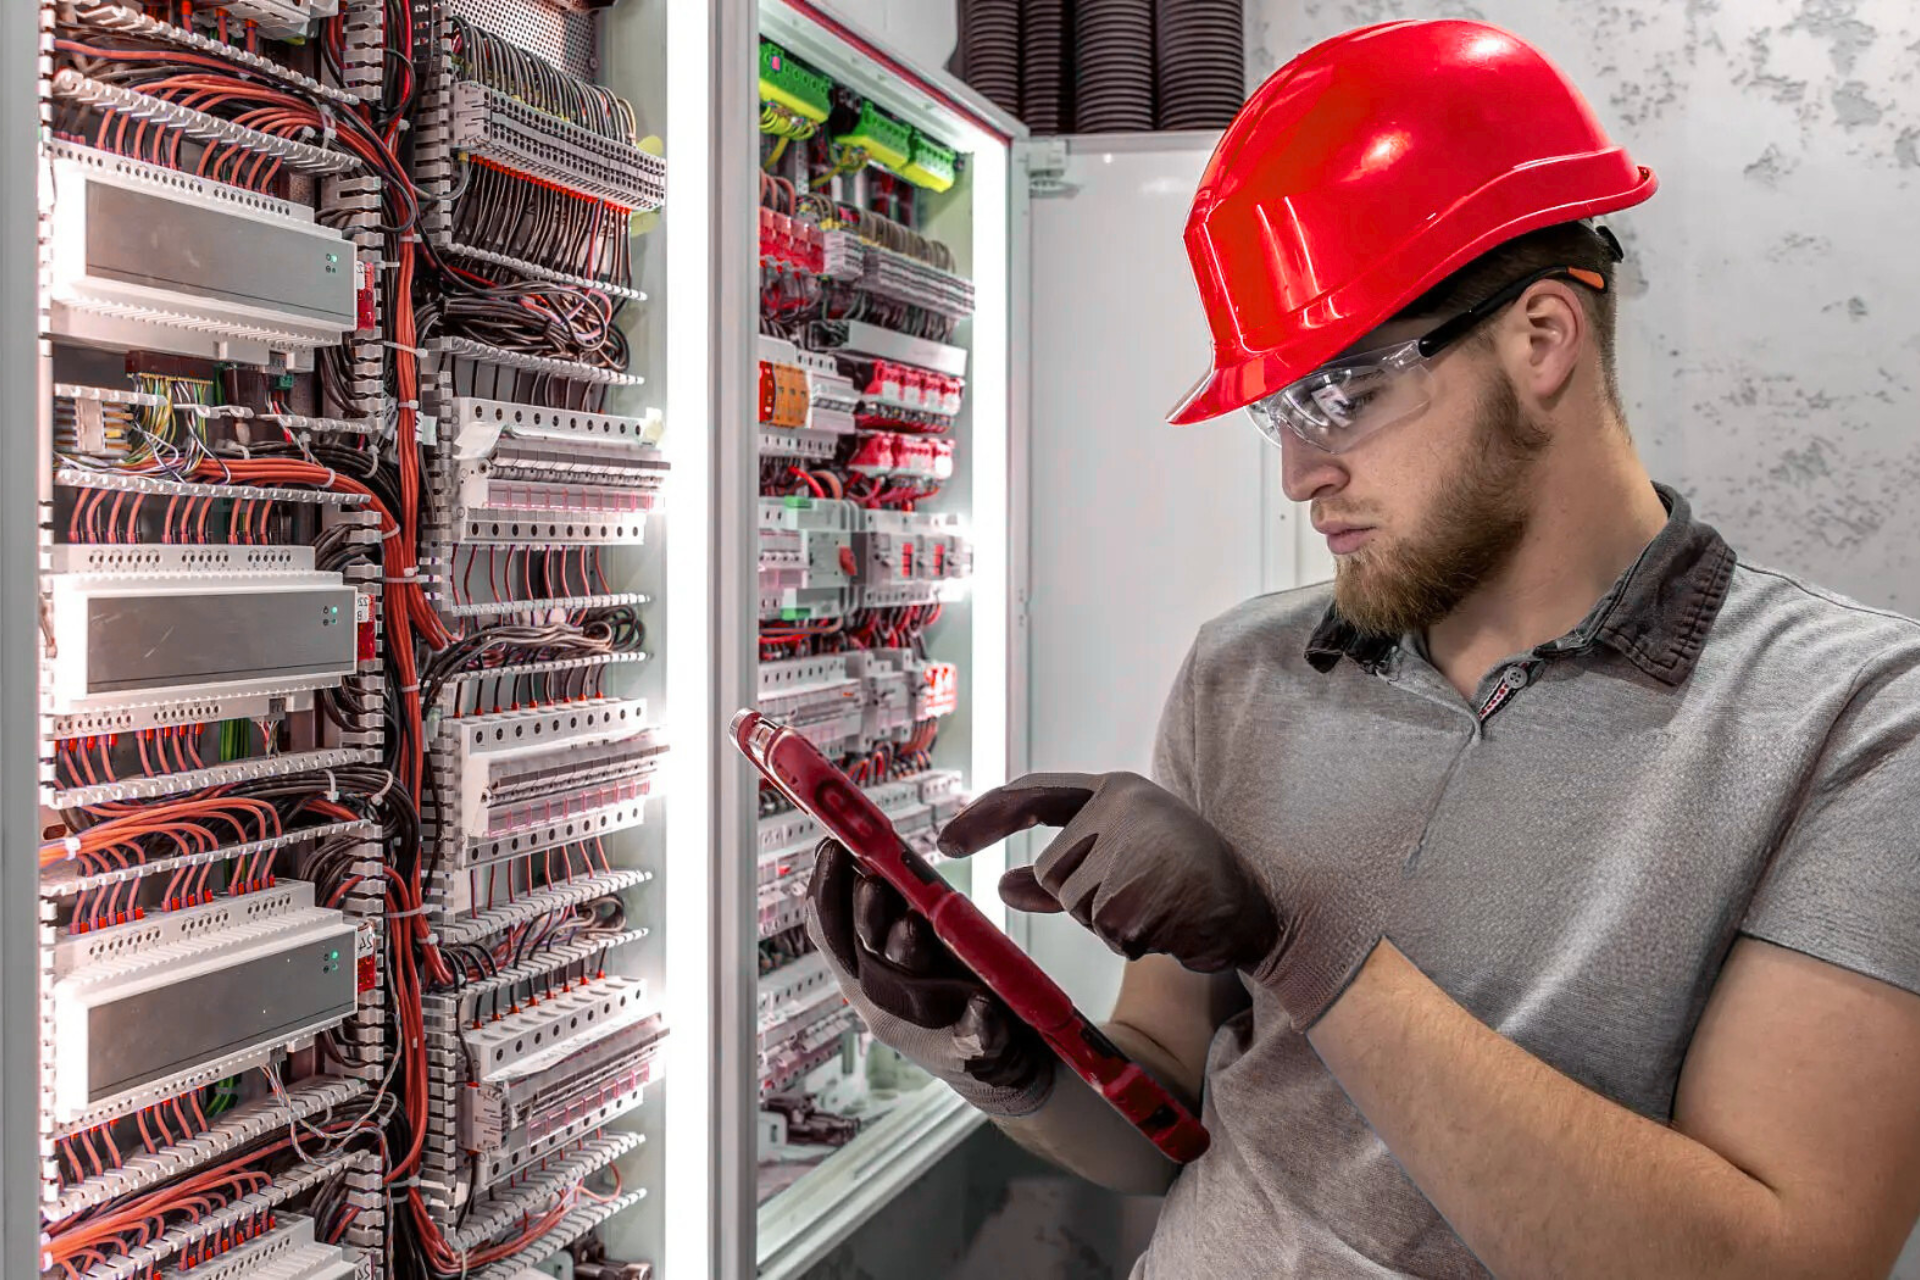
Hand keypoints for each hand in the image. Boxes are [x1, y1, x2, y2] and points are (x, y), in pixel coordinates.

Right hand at [804, 839, 1055, 1115]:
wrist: (995, 1059)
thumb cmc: (947, 990)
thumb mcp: (906, 946)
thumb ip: (888, 908)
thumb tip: (867, 855)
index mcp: (864, 975)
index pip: (831, 932)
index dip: (827, 891)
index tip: (832, 849)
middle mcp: (884, 1002)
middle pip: (864, 957)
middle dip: (866, 918)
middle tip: (874, 883)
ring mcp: (925, 1028)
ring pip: (907, 989)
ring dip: (906, 954)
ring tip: (913, 925)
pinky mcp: (972, 1047)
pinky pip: (974, 1035)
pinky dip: (978, 1022)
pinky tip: (984, 1007)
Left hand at [937, 772, 1389, 1029]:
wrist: (1262, 906)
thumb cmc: (1190, 879)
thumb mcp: (1127, 857)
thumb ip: (1064, 867)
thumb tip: (1002, 884)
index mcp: (1116, 790)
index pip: (1034, 794)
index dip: (985, 816)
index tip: (945, 839)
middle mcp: (1121, 810)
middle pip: (1055, 870)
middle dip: (1087, 897)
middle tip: (1146, 892)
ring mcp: (1132, 852)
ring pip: (1078, 906)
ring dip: (1113, 923)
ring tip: (1162, 904)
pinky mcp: (1141, 896)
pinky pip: (1109, 933)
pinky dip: (1137, 940)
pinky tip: (1173, 923)